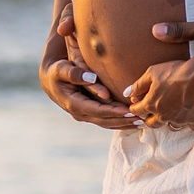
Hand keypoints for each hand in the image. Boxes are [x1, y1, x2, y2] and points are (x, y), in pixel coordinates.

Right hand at [41, 10, 137, 130]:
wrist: (50, 78)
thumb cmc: (56, 70)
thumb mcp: (61, 69)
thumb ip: (75, 72)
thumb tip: (91, 78)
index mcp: (73, 103)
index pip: (97, 111)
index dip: (114, 112)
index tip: (130, 111)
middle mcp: (79, 113)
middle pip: (105, 121)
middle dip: (124, 121)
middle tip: (143, 119)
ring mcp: (84, 115)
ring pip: (107, 123)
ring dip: (125, 124)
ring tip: (143, 123)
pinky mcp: (89, 113)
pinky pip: (106, 121)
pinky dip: (120, 122)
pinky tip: (134, 122)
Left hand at [125, 58, 193, 129]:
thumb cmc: (174, 72)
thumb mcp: (151, 73)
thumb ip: (138, 85)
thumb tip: (126, 93)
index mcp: (151, 105)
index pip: (137, 111)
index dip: (136, 107)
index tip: (137, 105)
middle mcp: (163, 116)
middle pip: (152, 124)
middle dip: (149, 119)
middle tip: (151, 113)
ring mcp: (178, 120)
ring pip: (171, 127)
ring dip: (169, 122)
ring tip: (171, 115)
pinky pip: (192, 127)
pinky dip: (191, 123)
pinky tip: (192, 117)